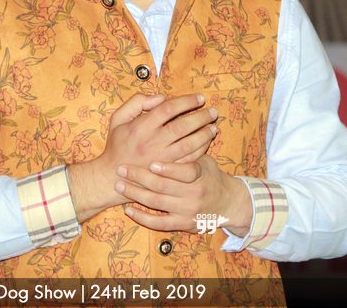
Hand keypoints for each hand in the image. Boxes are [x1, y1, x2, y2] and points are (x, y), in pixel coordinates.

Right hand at [68, 93, 216, 222]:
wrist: (111, 176)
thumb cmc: (117, 144)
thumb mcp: (118, 118)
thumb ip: (137, 102)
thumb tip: (161, 97)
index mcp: (141, 127)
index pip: (168, 109)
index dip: (186, 101)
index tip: (199, 98)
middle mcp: (153, 142)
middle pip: (183, 126)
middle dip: (201, 117)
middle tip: (213, 111)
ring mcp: (161, 159)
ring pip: (189, 144)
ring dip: (204, 134)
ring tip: (214, 126)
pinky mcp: (167, 173)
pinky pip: (189, 160)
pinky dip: (200, 150)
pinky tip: (206, 142)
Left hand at [115, 155, 252, 236]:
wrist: (226, 204)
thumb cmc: (210, 175)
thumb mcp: (205, 159)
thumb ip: (189, 146)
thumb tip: (174, 121)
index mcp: (200, 174)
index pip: (185, 172)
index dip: (168, 169)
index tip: (151, 163)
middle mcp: (194, 193)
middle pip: (164, 186)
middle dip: (140, 177)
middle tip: (122, 169)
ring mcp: (187, 210)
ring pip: (157, 203)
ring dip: (136, 193)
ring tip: (120, 184)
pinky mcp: (182, 224)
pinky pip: (158, 223)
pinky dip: (142, 217)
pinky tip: (128, 209)